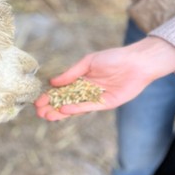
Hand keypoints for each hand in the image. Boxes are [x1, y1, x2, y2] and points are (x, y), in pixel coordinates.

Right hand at [34, 36, 174, 120]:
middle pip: (66, 101)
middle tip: (39, 113)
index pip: (62, 90)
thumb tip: (53, 82)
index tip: (38, 102)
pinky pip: (88, 107)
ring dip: (61, 112)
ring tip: (47, 116)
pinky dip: (76, 109)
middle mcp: (87, 90)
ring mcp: (96, 98)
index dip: (50, 96)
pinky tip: (64, 111)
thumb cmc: (113, 58)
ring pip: (75, 107)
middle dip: (52, 107)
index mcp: (81, 79)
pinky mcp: (106, 103)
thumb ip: (71, 74)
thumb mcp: (88, 62)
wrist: (136, 63)